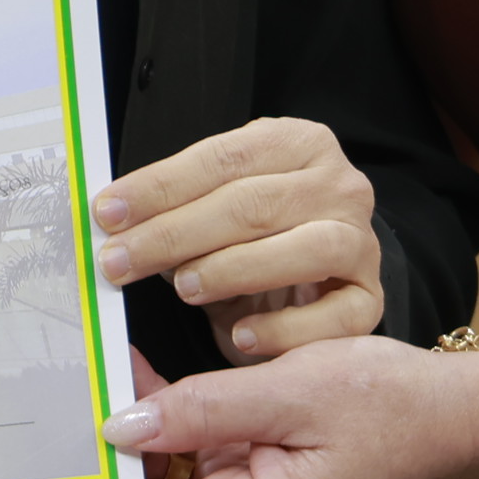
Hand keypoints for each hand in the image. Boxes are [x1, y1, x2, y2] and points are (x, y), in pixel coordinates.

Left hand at [7, 337, 478, 478]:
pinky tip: (126, 377)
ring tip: (60, 396)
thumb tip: (122, 425)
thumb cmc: (391, 406)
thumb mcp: (294, 391)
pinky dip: (160, 421)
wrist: (457, 414)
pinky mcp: (252, 478)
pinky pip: (190, 457)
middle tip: (22, 443)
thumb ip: (204, 405)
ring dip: (121, 442)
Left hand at [94, 116, 383, 361]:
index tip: (108, 212)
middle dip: (175, 233)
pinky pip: (334, 317)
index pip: (222, 159)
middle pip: (253, 204)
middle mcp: (339, 186)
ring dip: (233, 270)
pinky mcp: (370, 299)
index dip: (159, 187)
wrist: (317, 279)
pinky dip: (285, 329)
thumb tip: (110, 217)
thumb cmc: (254, 237)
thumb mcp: (218, 205)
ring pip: (304, 249)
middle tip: (120, 261)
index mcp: (298, 143)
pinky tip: (241, 335)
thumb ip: (177, 203)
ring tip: (183, 288)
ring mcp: (361, 242)